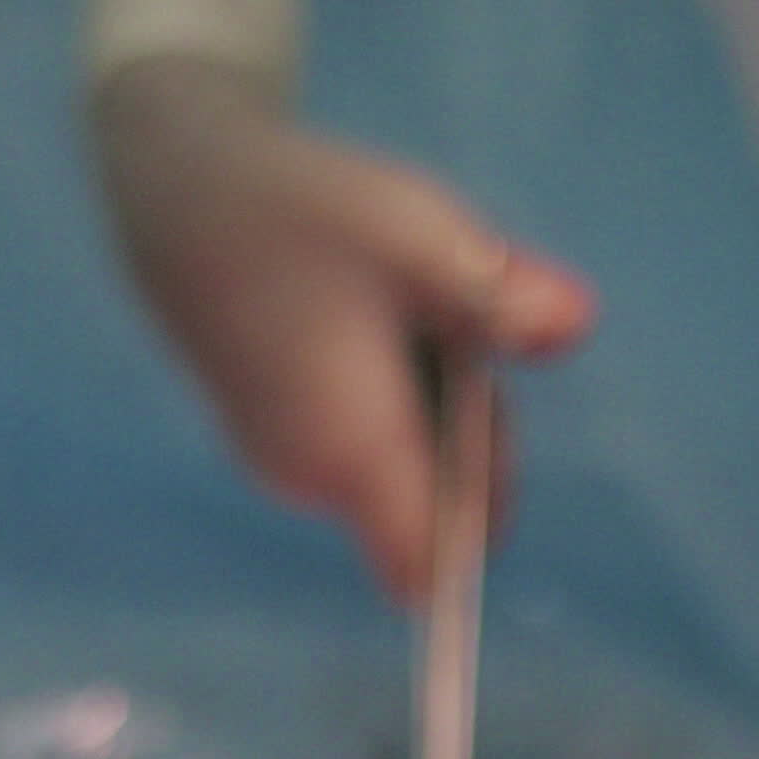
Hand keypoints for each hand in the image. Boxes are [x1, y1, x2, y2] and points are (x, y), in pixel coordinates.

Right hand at [90, 55, 594, 601]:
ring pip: (403, 477)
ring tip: (398, 310)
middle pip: (435, 518)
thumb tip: (577, 325)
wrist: (182, 187)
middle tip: (448, 329)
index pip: (432, 571)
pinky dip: (391, 396)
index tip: (484, 415)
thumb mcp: (419, 231)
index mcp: (349, 452)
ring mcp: (287, 465)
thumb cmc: (305, 207)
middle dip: (470, 439)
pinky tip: (366, 317)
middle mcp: (310, 480)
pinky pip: (365, 449)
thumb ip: (498, 292)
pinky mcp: (279, 441)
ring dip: (433, 409)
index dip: (479, 520)